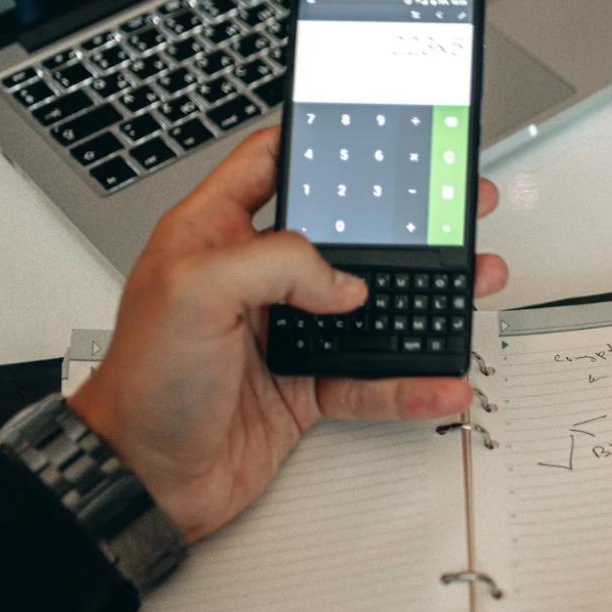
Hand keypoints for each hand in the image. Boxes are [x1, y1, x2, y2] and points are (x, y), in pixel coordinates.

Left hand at [68, 128, 508, 541]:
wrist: (141, 479)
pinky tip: (439, 378)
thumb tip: (342, 280)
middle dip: (405, 222)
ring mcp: (284, 332)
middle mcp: (253, 279)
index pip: (271, 164)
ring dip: (425, 298)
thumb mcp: (193, 291)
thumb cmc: (140, 384)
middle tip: (452, 207)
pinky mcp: (304, 386)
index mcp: (214, 234)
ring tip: (471, 282)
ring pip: (370, 306)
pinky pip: (371, 377)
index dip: (321, 143)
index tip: (374, 133)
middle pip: (345, 235)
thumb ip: (277, 262)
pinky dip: (410, 382)